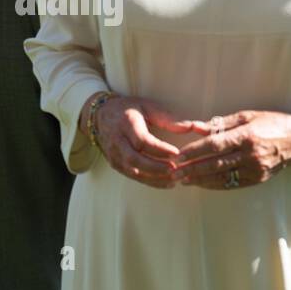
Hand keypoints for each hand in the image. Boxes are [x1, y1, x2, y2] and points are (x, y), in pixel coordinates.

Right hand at [85, 94, 211, 188]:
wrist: (100, 116)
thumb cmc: (128, 109)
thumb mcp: (147, 106)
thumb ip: (167, 118)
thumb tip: (190, 127)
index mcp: (126, 123)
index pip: (141, 140)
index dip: (159, 149)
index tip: (176, 153)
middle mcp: (117, 140)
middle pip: (134, 159)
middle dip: (156, 167)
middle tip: (176, 170)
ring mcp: (114, 154)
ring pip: (133, 171)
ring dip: (155, 178)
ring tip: (175, 179)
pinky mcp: (115, 164)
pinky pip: (133, 176)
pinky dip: (150, 182)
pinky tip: (166, 183)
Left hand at [170, 109, 290, 190]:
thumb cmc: (272, 122)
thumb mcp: (247, 116)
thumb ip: (220, 124)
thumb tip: (196, 127)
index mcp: (247, 136)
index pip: (214, 145)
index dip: (193, 151)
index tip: (177, 156)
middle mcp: (251, 155)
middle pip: (214, 164)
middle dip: (191, 169)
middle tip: (173, 173)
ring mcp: (255, 169)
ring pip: (221, 178)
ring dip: (200, 180)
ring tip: (183, 179)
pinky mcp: (258, 179)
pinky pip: (232, 184)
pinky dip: (214, 184)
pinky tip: (202, 182)